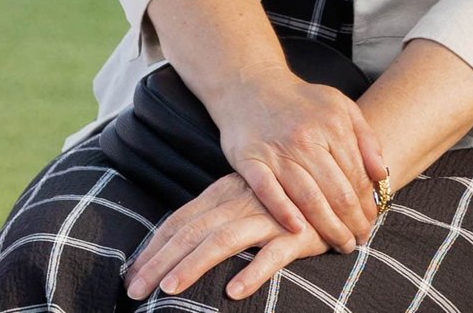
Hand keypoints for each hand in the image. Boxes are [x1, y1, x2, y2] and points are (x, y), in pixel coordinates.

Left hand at [124, 173, 330, 301]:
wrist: (343, 180)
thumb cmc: (287, 199)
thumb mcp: (245, 201)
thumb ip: (215, 218)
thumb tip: (175, 249)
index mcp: (225, 193)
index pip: (180, 221)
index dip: (153, 248)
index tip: (130, 274)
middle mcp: (242, 200)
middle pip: (192, 231)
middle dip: (159, 261)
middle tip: (134, 291)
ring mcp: (270, 216)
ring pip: (224, 239)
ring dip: (194, 264)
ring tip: (170, 288)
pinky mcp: (299, 232)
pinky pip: (274, 253)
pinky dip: (254, 271)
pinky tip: (235, 290)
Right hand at [210, 69, 386, 252]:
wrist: (251, 86)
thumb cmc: (301, 102)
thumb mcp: (341, 107)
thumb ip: (365, 138)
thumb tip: (381, 174)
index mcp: (333, 125)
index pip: (356, 175)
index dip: (367, 203)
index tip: (372, 222)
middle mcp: (307, 139)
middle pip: (336, 191)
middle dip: (352, 222)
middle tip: (360, 241)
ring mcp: (277, 151)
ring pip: (308, 197)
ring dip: (327, 227)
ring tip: (340, 244)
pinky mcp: (250, 161)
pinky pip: (269, 192)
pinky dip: (284, 213)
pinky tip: (298, 232)